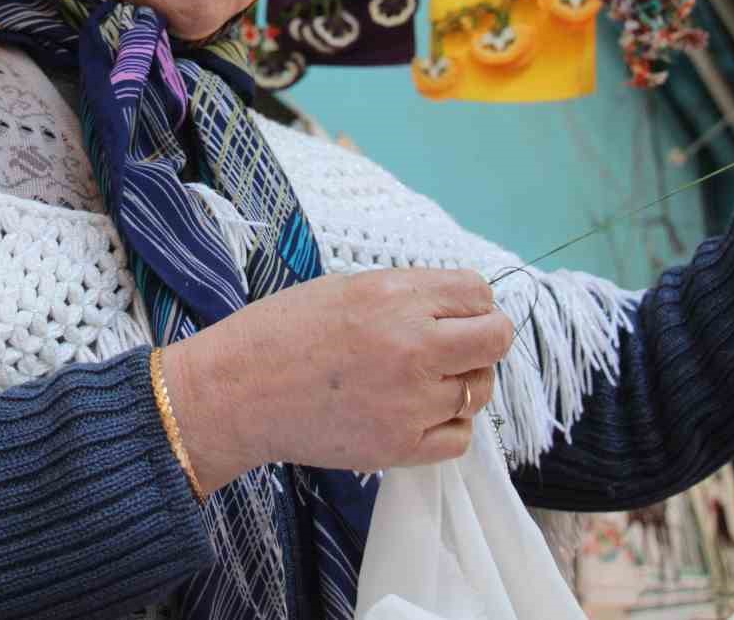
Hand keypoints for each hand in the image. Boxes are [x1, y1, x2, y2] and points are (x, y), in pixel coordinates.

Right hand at [160, 268, 513, 493]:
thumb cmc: (281, 332)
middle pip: (495, 339)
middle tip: (456, 347)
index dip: (472, 303)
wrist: (237, 392)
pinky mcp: (401, 446)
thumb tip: (454, 309)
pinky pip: (460, 437)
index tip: (458, 313)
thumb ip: (405, 296)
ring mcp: (412, 401)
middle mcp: (413, 346)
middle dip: (483, 339)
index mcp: (396, 297)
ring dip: (461, 383)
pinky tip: (418, 413)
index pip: (478, 294)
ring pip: (479, 390)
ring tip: (422, 382)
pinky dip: (449, 425)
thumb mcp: (345, 288)